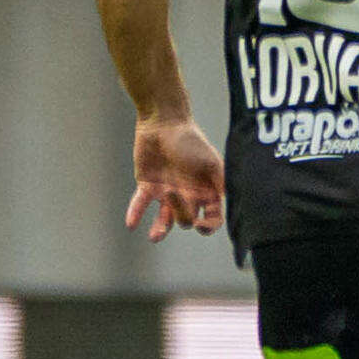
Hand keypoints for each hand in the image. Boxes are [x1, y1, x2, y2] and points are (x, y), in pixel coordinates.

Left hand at [126, 113, 225, 241]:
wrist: (164, 122)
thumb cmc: (191, 139)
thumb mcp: (211, 161)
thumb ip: (220, 183)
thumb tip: (228, 205)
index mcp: (206, 191)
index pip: (211, 219)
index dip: (208, 226)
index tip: (200, 225)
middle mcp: (188, 196)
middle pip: (187, 220)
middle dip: (181, 213)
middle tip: (172, 192)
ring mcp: (167, 193)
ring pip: (165, 219)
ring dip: (160, 229)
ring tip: (154, 237)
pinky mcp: (148, 186)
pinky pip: (141, 204)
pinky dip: (136, 214)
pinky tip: (131, 224)